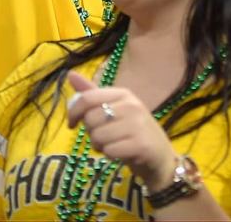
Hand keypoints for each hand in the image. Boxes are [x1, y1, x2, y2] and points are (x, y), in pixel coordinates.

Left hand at [65, 72, 177, 188]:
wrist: (160, 155)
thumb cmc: (132, 130)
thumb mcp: (113, 108)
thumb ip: (92, 94)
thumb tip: (70, 74)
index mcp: (122, 94)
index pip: (87, 98)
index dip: (73, 112)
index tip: (71, 124)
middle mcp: (131, 105)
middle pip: (90, 119)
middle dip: (90, 132)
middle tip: (103, 137)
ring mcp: (138, 125)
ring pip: (98, 136)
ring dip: (100, 145)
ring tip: (112, 145)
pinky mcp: (141, 145)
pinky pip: (109, 151)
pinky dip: (109, 155)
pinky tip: (120, 153)